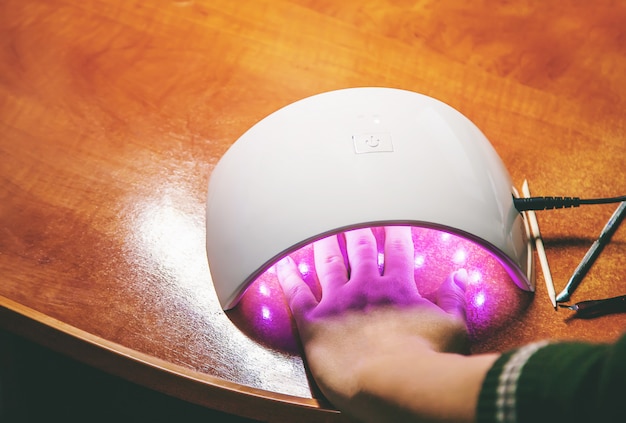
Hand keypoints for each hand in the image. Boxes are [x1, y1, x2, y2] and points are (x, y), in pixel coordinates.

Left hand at [277, 226, 472, 420]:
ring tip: (320, 227)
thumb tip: (460, 278)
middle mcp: (365, 286)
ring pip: (328, 262)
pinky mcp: (314, 320)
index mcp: (398, 287)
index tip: (392, 219)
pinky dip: (288, 276)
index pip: (397, 250)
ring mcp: (338, 301)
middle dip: (356, 229)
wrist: (393, 382)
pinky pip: (296, 292)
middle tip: (350, 214)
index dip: (395, 231)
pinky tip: (282, 264)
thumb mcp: (453, 328)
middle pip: (359, 248)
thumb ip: (454, 300)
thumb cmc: (427, 361)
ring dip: (325, 243)